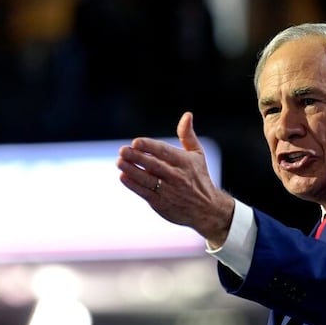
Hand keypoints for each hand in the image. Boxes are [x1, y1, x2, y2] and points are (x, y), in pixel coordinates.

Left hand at [117, 111, 234, 246]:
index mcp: (184, 162)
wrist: (206, 209)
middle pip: (154, 165)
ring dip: (132, 171)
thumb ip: (188, 135)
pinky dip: (133, 185)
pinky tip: (123, 177)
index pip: (164, 152)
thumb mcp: (197, 155)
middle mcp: (176, 176)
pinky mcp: (161, 204)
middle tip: (122, 150)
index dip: (149, 146)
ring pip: (147, 179)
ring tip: (119, 162)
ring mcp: (168, 191)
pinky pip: (145, 193)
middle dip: (137, 157)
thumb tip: (187, 115)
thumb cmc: (199, 178)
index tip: (136, 142)